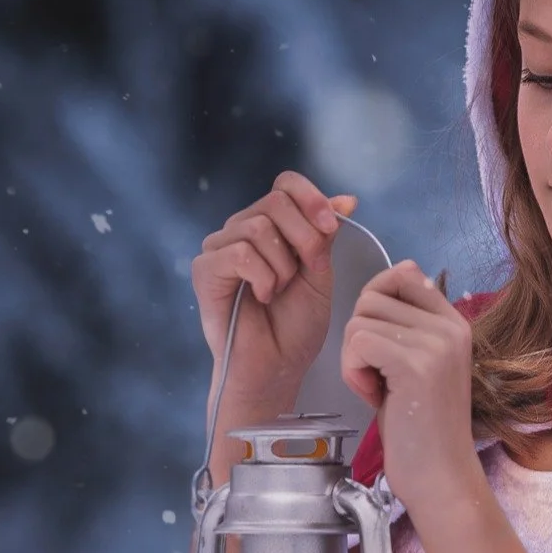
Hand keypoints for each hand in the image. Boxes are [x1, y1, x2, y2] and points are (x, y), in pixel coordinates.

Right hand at [190, 172, 358, 405]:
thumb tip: (346, 198)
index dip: (312, 199)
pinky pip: (240, 253)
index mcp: (270, 226)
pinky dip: (262, 277)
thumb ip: (325, 236)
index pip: (286, 184)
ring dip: (283, 265)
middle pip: (275, 202)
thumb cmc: (296, 328)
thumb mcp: (320, 274)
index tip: (331, 227)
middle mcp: (241, 230)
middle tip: (310, 270)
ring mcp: (220, 248)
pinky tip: (263, 298)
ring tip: (279, 292)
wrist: (277, 367)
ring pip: (258, 228)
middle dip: (305, 237)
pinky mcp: (205, 270)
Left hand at [340, 261, 481, 516]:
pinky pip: (357, 342)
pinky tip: (373, 396)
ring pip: (360, 319)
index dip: (374, 302)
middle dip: (359, 335)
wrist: (440, 477)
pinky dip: (352, 371)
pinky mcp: (416, 365)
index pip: (404, 273)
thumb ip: (406, 323)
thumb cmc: (421, 429)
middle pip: (372, 296)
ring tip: (378, 390)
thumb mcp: (417, 364)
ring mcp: (436, 344)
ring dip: (354, 358)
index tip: (378, 346)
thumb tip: (401, 268)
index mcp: (455, 323)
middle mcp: (450, 327)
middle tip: (377, 375)